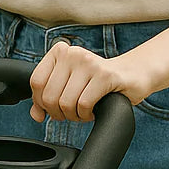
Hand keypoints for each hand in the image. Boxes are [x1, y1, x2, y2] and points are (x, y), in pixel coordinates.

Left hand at [29, 41, 150, 122]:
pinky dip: (86, 114)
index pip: (36, 82)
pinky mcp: (105, 75)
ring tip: (83, 112)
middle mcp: (72, 53)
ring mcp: (89, 63)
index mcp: (60, 52)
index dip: (41, 102)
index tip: (53, 109)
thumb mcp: (69, 87)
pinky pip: (83, 104)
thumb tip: (36, 115)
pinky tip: (93, 111)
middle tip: (71, 113)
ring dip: (74, 116)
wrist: (131, 75)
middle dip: (58, 113)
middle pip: (50, 95)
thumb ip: (47, 99)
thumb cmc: (97, 82)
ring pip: (66, 102)